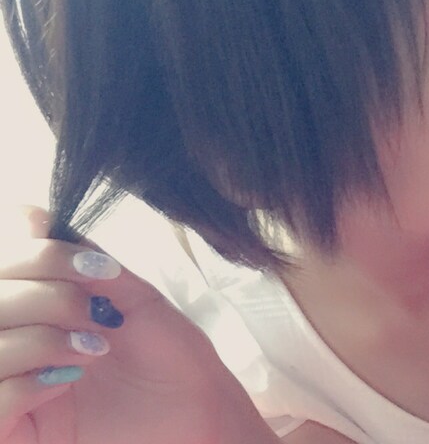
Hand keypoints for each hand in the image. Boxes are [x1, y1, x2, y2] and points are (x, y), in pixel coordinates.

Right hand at [0, 207, 277, 443]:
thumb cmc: (168, 353)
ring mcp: (13, 384)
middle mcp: (19, 339)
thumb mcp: (129, 294)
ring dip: (40, 336)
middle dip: (42, 292)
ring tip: (94, 345)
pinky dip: (25, 382)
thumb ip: (82, 262)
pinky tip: (68, 379)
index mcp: (42, 305)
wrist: (196, 411)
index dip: (24, 246)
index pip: (3, 263)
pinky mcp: (14, 432)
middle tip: (96, 306)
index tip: (59, 240)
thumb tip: (35, 219)